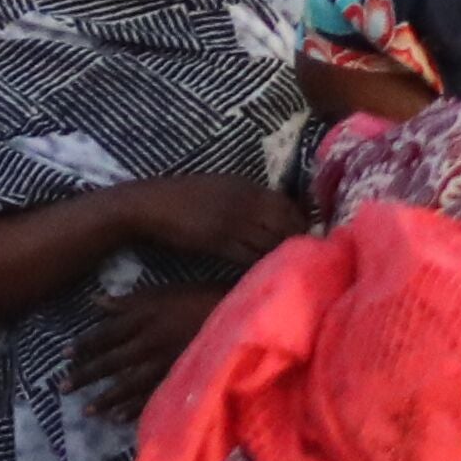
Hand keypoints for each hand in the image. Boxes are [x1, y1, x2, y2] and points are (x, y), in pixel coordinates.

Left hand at [62, 275, 229, 409]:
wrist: (238, 316)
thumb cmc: (197, 299)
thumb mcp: (161, 293)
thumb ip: (128, 301)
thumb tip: (94, 300)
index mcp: (143, 317)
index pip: (106, 334)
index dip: (84, 344)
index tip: (63, 354)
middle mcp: (149, 342)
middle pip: (111, 361)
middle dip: (86, 375)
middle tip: (62, 388)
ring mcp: (165, 363)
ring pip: (129, 384)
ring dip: (106, 398)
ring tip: (86, 411)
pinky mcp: (180, 378)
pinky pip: (153, 396)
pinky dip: (135, 408)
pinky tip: (118, 418)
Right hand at [134, 169, 301, 269]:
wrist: (150, 205)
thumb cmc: (182, 198)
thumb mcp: (220, 188)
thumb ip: (246, 198)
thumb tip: (270, 214)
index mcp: (246, 186)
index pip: (287, 204)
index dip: (301, 221)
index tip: (309, 237)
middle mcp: (244, 201)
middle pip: (285, 223)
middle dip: (298, 241)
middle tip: (308, 258)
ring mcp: (232, 220)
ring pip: (270, 241)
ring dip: (282, 255)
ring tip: (292, 270)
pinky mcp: (219, 241)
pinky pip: (249, 256)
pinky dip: (260, 265)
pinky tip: (265, 274)